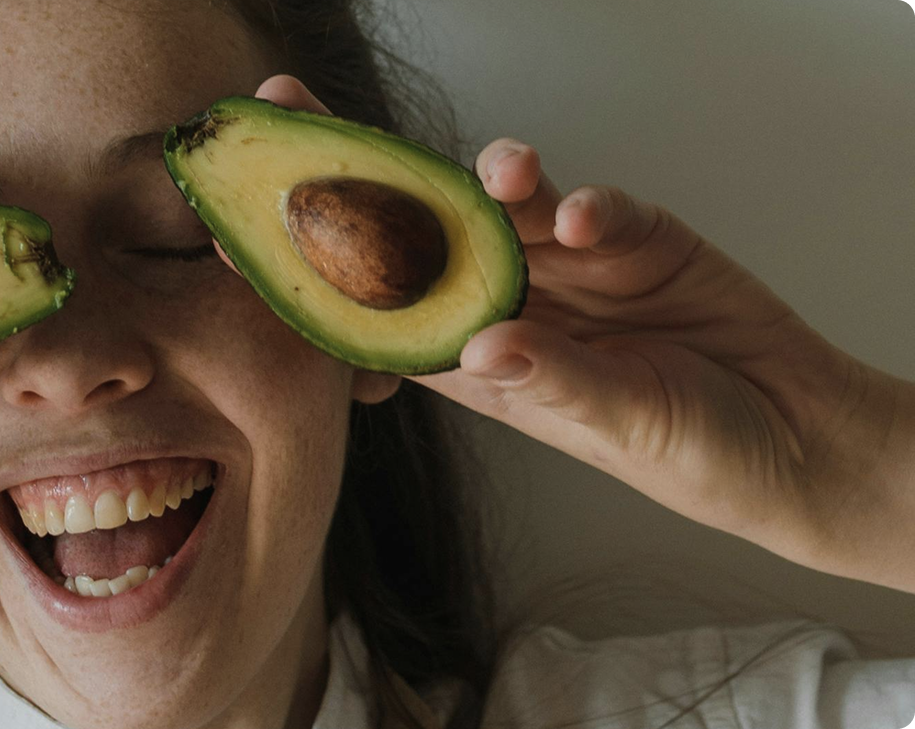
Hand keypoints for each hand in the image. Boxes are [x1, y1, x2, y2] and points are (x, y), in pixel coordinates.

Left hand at [252, 75, 914, 592]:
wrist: (792, 439)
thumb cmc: (688, 451)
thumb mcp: (618, 427)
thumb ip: (557, 384)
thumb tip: (488, 346)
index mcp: (475, 359)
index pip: (376, 307)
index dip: (312, 269)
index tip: (241, 230)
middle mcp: (507, 301)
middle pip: (416, 229)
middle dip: (359, 172)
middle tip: (295, 109)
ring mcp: (567, 263)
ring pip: (501, 202)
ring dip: (490, 179)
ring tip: (501, 172)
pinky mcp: (633, 235)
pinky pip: (600, 205)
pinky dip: (589, 203)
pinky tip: (585, 217)